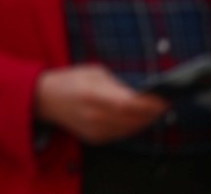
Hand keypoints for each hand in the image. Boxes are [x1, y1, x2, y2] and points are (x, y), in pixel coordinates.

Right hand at [36, 65, 168, 144]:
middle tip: (165, 105)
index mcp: (92, 94)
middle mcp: (93, 115)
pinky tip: (137, 119)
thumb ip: (116, 84)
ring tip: (155, 112)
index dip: (149, 104)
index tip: (164, 99)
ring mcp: (94, 129)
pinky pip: (121, 135)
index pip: (128, 103)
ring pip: (129, 129)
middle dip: (152, 113)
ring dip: (145, 121)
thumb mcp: (93, 72)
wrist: (45, 99)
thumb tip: (139, 94)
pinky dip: (132, 127)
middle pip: (132, 118)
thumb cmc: (70, 80)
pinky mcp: (94, 139)